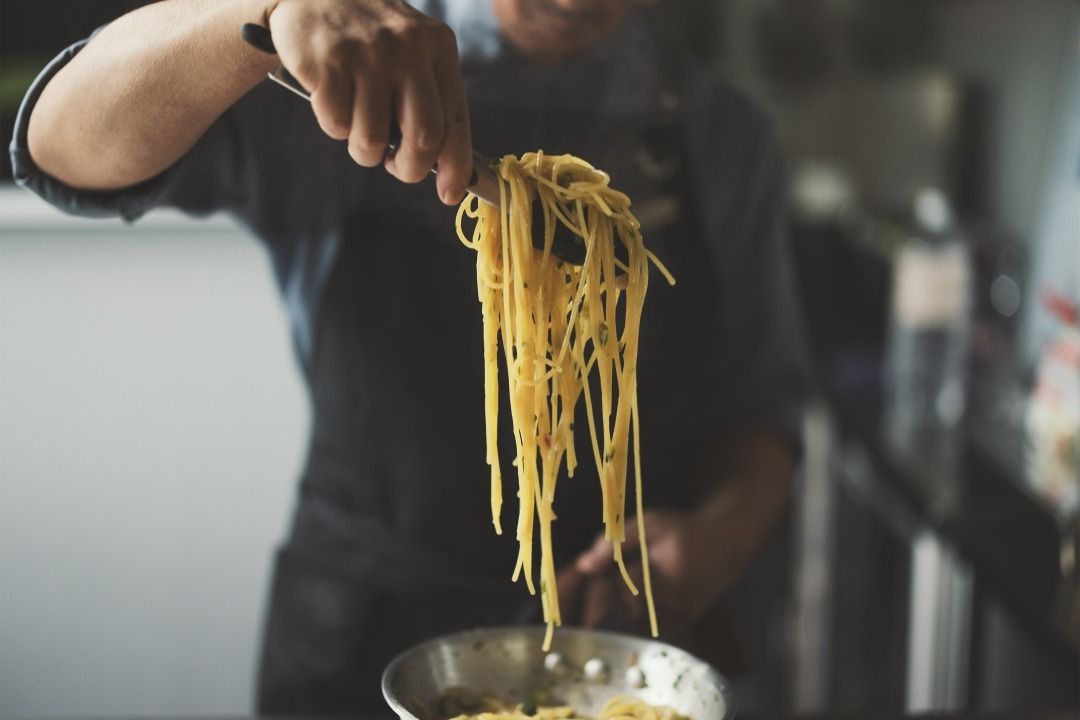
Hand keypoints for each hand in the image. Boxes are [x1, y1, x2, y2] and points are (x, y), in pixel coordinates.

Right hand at [266, 0, 472, 203]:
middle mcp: (409, 48)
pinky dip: (334, 124)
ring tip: (357, 126)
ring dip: (364, 150)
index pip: (456, 119)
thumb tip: (440, 164)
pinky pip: (337, 125)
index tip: (450, 194)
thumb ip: (427, 97)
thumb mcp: (411, 51)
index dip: (456, 165)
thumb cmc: (369, 37)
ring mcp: (368, 54)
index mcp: (438, 48)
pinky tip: (332, 96)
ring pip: (374, 139)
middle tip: (395, 166)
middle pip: (423, 137)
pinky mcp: (328, 62)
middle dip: (410, 168)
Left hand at [557, 505, 758, 632]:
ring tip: (582, 605)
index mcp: (662, 576)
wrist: (730, 543)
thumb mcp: (650, 523)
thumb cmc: (684, 529)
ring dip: (606, 613)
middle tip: (562, 609)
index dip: (588, 595)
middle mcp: (672, 602)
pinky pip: (644, 623)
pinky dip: (625, 616)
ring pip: (630, 620)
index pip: (615, 592)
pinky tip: (611, 605)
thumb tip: (583, 565)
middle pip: (619, 612)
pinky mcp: (683, 622)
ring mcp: (679, 616)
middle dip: (590, 608)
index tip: (565, 590)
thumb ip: (616, 543)